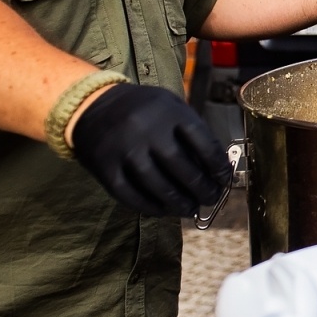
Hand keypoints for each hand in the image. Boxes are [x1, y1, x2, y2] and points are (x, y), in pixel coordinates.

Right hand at [71, 84, 230, 216]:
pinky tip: (162, 211)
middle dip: (201, 188)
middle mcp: (146, 130)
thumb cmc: (143, 109)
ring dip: (178, 202)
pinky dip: (149, 206)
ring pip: (157, 185)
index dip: (218, 164)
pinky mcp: (105, 167)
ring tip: (190, 209)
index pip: (203, 141)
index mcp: (169, 111)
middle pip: (181, 166)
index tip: (225, 179)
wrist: (91, 105)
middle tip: (210, 199)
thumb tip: (216, 166)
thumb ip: (193, 130)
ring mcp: (124, 150)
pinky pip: (130, 194)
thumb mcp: (171, 106)